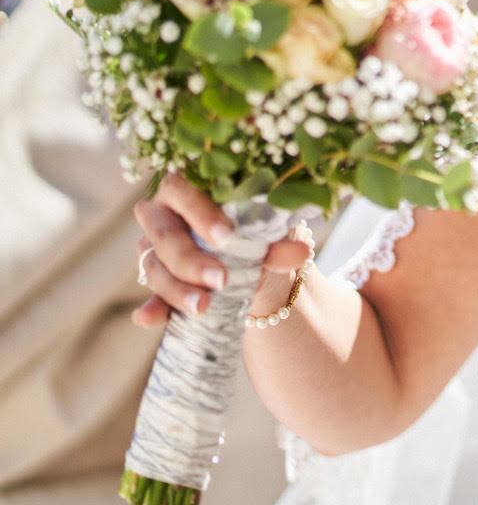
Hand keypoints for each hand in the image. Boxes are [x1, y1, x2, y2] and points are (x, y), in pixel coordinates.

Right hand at [130, 172, 312, 327]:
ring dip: (178, 290)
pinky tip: (151, 318)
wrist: (257, 261)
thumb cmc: (258, 228)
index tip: (226, 236)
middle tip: (220, 279)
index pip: (181, 190)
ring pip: (156, 269)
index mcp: (187, 186)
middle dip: (190, 261)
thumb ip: (279, 241)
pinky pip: (150, 296)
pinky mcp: (156, 280)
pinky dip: (152, 309)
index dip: (200, 213)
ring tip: (203, 307)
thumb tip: (300, 252)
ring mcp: (153, 248)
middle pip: (165, 236)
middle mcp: (161, 214)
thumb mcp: (269, 231)